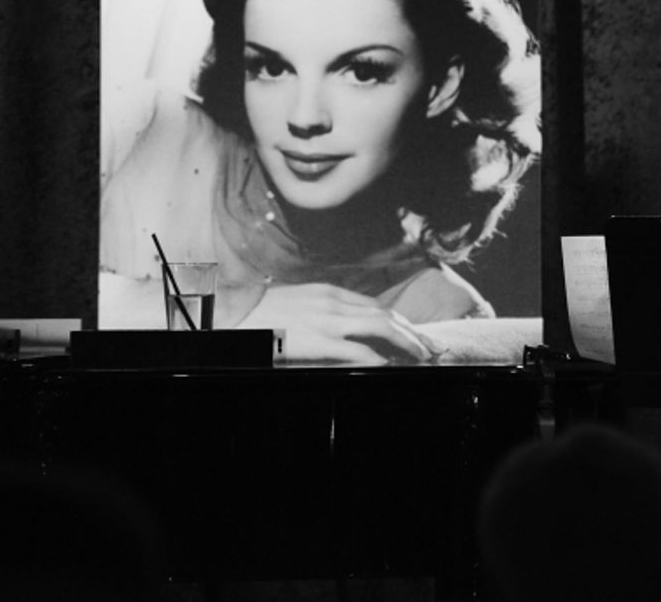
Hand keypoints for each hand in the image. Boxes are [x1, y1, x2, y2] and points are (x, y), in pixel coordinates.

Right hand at [236, 282, 441, 364]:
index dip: (397, 322)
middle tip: (430, 347)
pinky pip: (358, 351)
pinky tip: (390, 367)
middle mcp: (332, 302)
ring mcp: (327, 321)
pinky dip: (379, 359)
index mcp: (327, 292)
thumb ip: (320, 311)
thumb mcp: (296, 303)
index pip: (374, 306)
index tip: (412, 334)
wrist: (229, 315)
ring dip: (406, 343)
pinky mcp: (318, 341)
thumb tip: (340, 327)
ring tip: (421, 357)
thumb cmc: (259, 314)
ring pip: (381, 327)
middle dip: (412, 332)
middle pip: (385, 315)